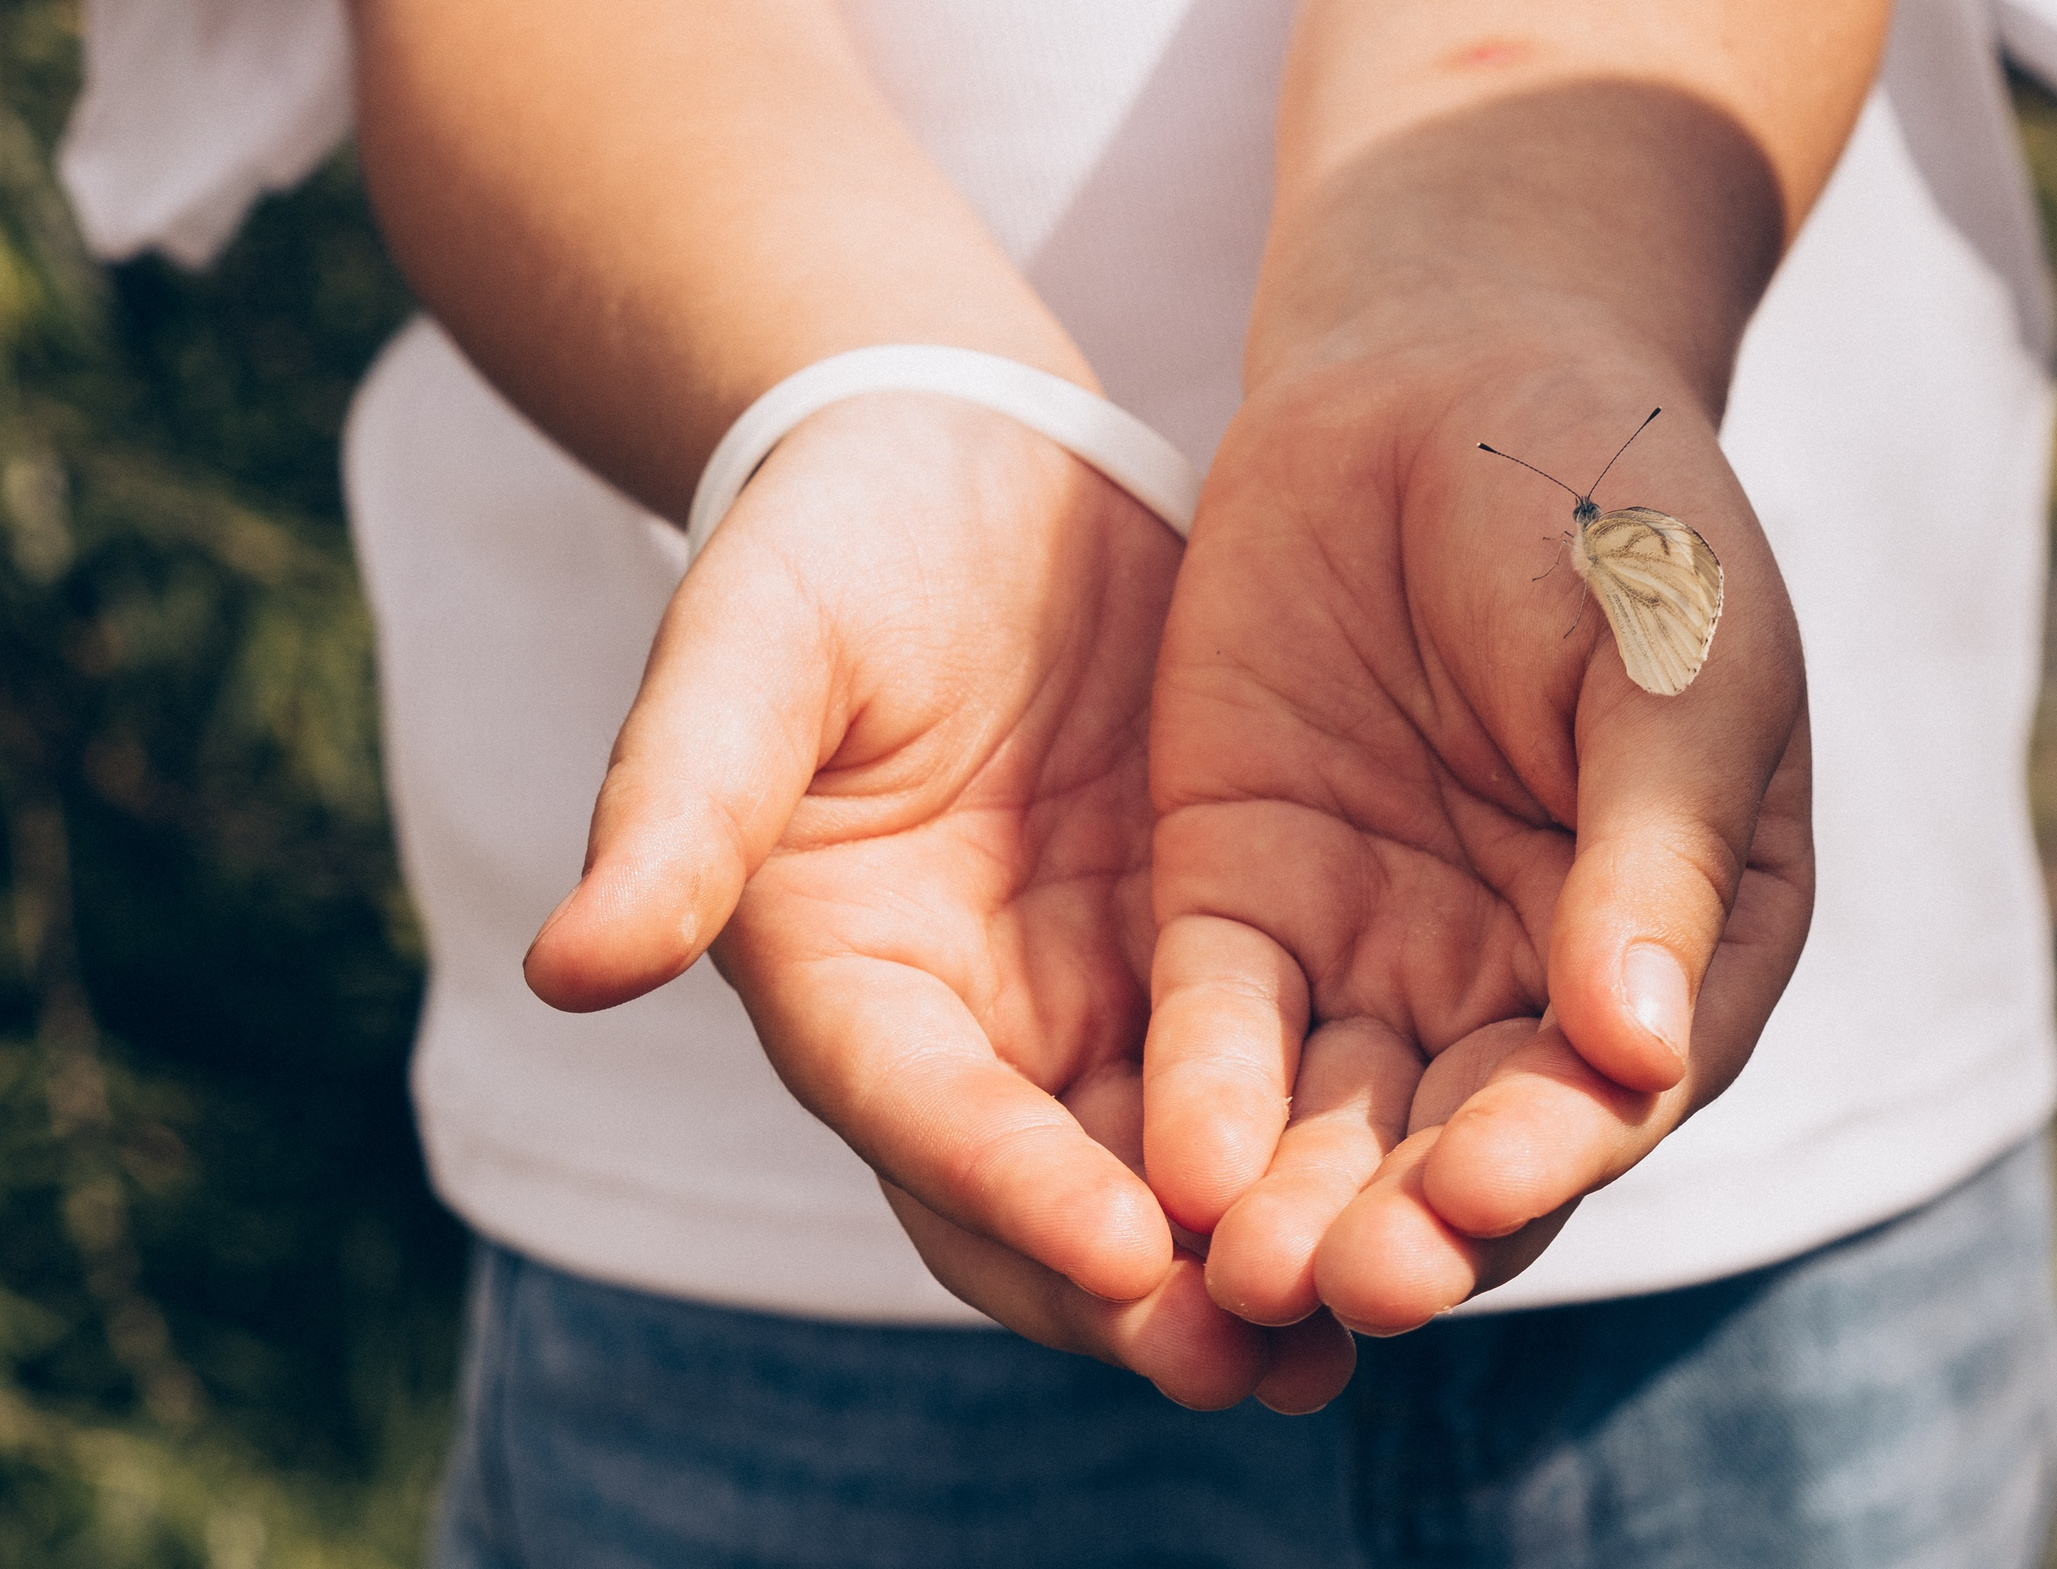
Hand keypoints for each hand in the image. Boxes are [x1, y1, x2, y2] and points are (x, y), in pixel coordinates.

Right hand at [522, 395, 1350, 1410]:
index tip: (1123, 1252)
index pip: (923, 1112)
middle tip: (1255, 1361)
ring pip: (1173, 1168)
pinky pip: (1275, 1073)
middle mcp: (973, 1028)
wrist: (969, 465)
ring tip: (1360, 1326)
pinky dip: (1328, 1144)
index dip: (1011, 1185)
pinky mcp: (1209, 947)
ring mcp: (1096, 997)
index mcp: (850, 982)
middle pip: (1049, 1199)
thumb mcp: (752, 648)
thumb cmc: (829, 545)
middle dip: (1147, 1290)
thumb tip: (568, 969)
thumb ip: (680, 802)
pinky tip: (1430, 1191)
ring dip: (1251, 1257)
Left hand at [1144, 336, 1814, 1338]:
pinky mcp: (1246, 905)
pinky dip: (1202, 1095)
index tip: (1477, 1199)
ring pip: (1338, 1118)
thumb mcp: (1673, 658)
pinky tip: (1173, 1163)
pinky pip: (1222, 1023)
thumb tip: (1642, 1049)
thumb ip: (1658, 849)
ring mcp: (1380, 951)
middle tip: (1343, 1286)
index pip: (1611, 1092)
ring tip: (1243, 1272)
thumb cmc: (1611, 509)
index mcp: (1676, 948)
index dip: (1549, 1153)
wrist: (1443, 368)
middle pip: (1465, 1143)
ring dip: (1294, 1202)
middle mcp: (1525, 985)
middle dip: (1408, 1224)